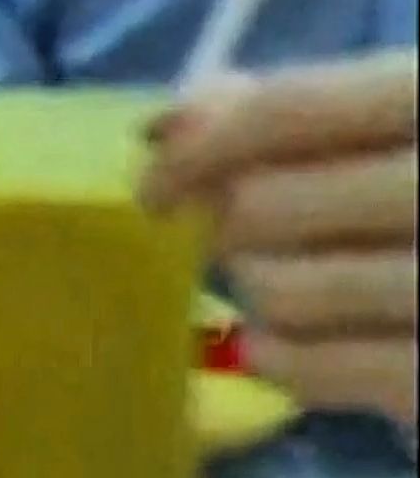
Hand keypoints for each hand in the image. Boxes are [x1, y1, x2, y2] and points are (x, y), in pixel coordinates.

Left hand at [144, 49, 418, 428]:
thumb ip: (322, 108)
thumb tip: (184, 115)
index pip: (293, 110)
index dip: (202, 142)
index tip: (155, 178)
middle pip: (266, 205)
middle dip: (230, 222)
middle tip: (242, 234)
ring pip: (279, 289)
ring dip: (260, 288)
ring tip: (288, 284)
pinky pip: (314, 369)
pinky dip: (283, 359)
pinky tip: (287, 348)